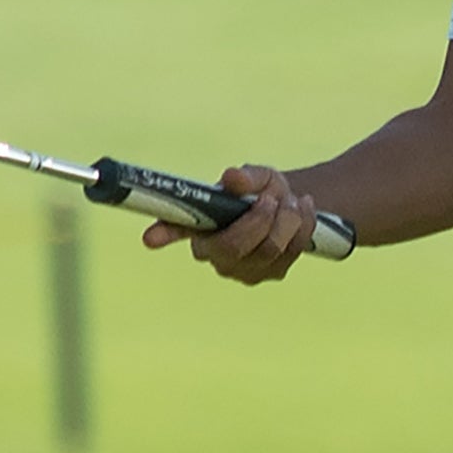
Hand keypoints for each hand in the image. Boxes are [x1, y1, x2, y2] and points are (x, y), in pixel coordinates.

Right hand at [141, 164, 316, 284]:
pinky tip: (303, 209)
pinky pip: (290, 253)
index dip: (163, 233)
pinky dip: (302, 226)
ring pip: (269, 250)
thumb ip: (246, 177)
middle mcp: (215, 254)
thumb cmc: (261, 191)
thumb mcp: (256, 177)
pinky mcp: (271, 274)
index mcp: (200, 226)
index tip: (149, 237)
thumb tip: (232, 177)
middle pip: (234, 247)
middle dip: (260, 220)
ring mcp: (243, 270)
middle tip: (273, 197)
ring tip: (291, 199)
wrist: (290, 206)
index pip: (177, 229)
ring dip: (287, 219)